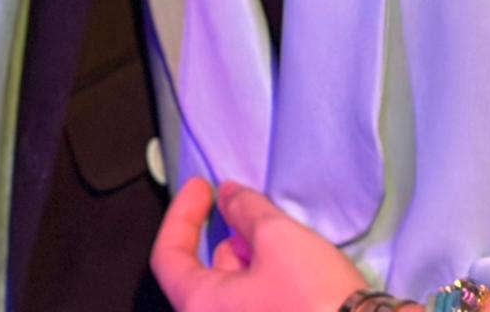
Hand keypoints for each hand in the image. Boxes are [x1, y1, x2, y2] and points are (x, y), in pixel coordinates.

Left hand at [150, 177, 372, 311]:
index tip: (201, 189)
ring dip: (255, 261)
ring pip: (238, 291)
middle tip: (260, 219)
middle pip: (208, 274)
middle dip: (233, 239)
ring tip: (289, 248)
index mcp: (202, 308)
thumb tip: (228, 195)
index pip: (169, 256)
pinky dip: (270, 284)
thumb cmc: (320, 302)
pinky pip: (261, 306)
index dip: (183, 215)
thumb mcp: (278, 238)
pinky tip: (299, 272)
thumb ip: (245, 209)